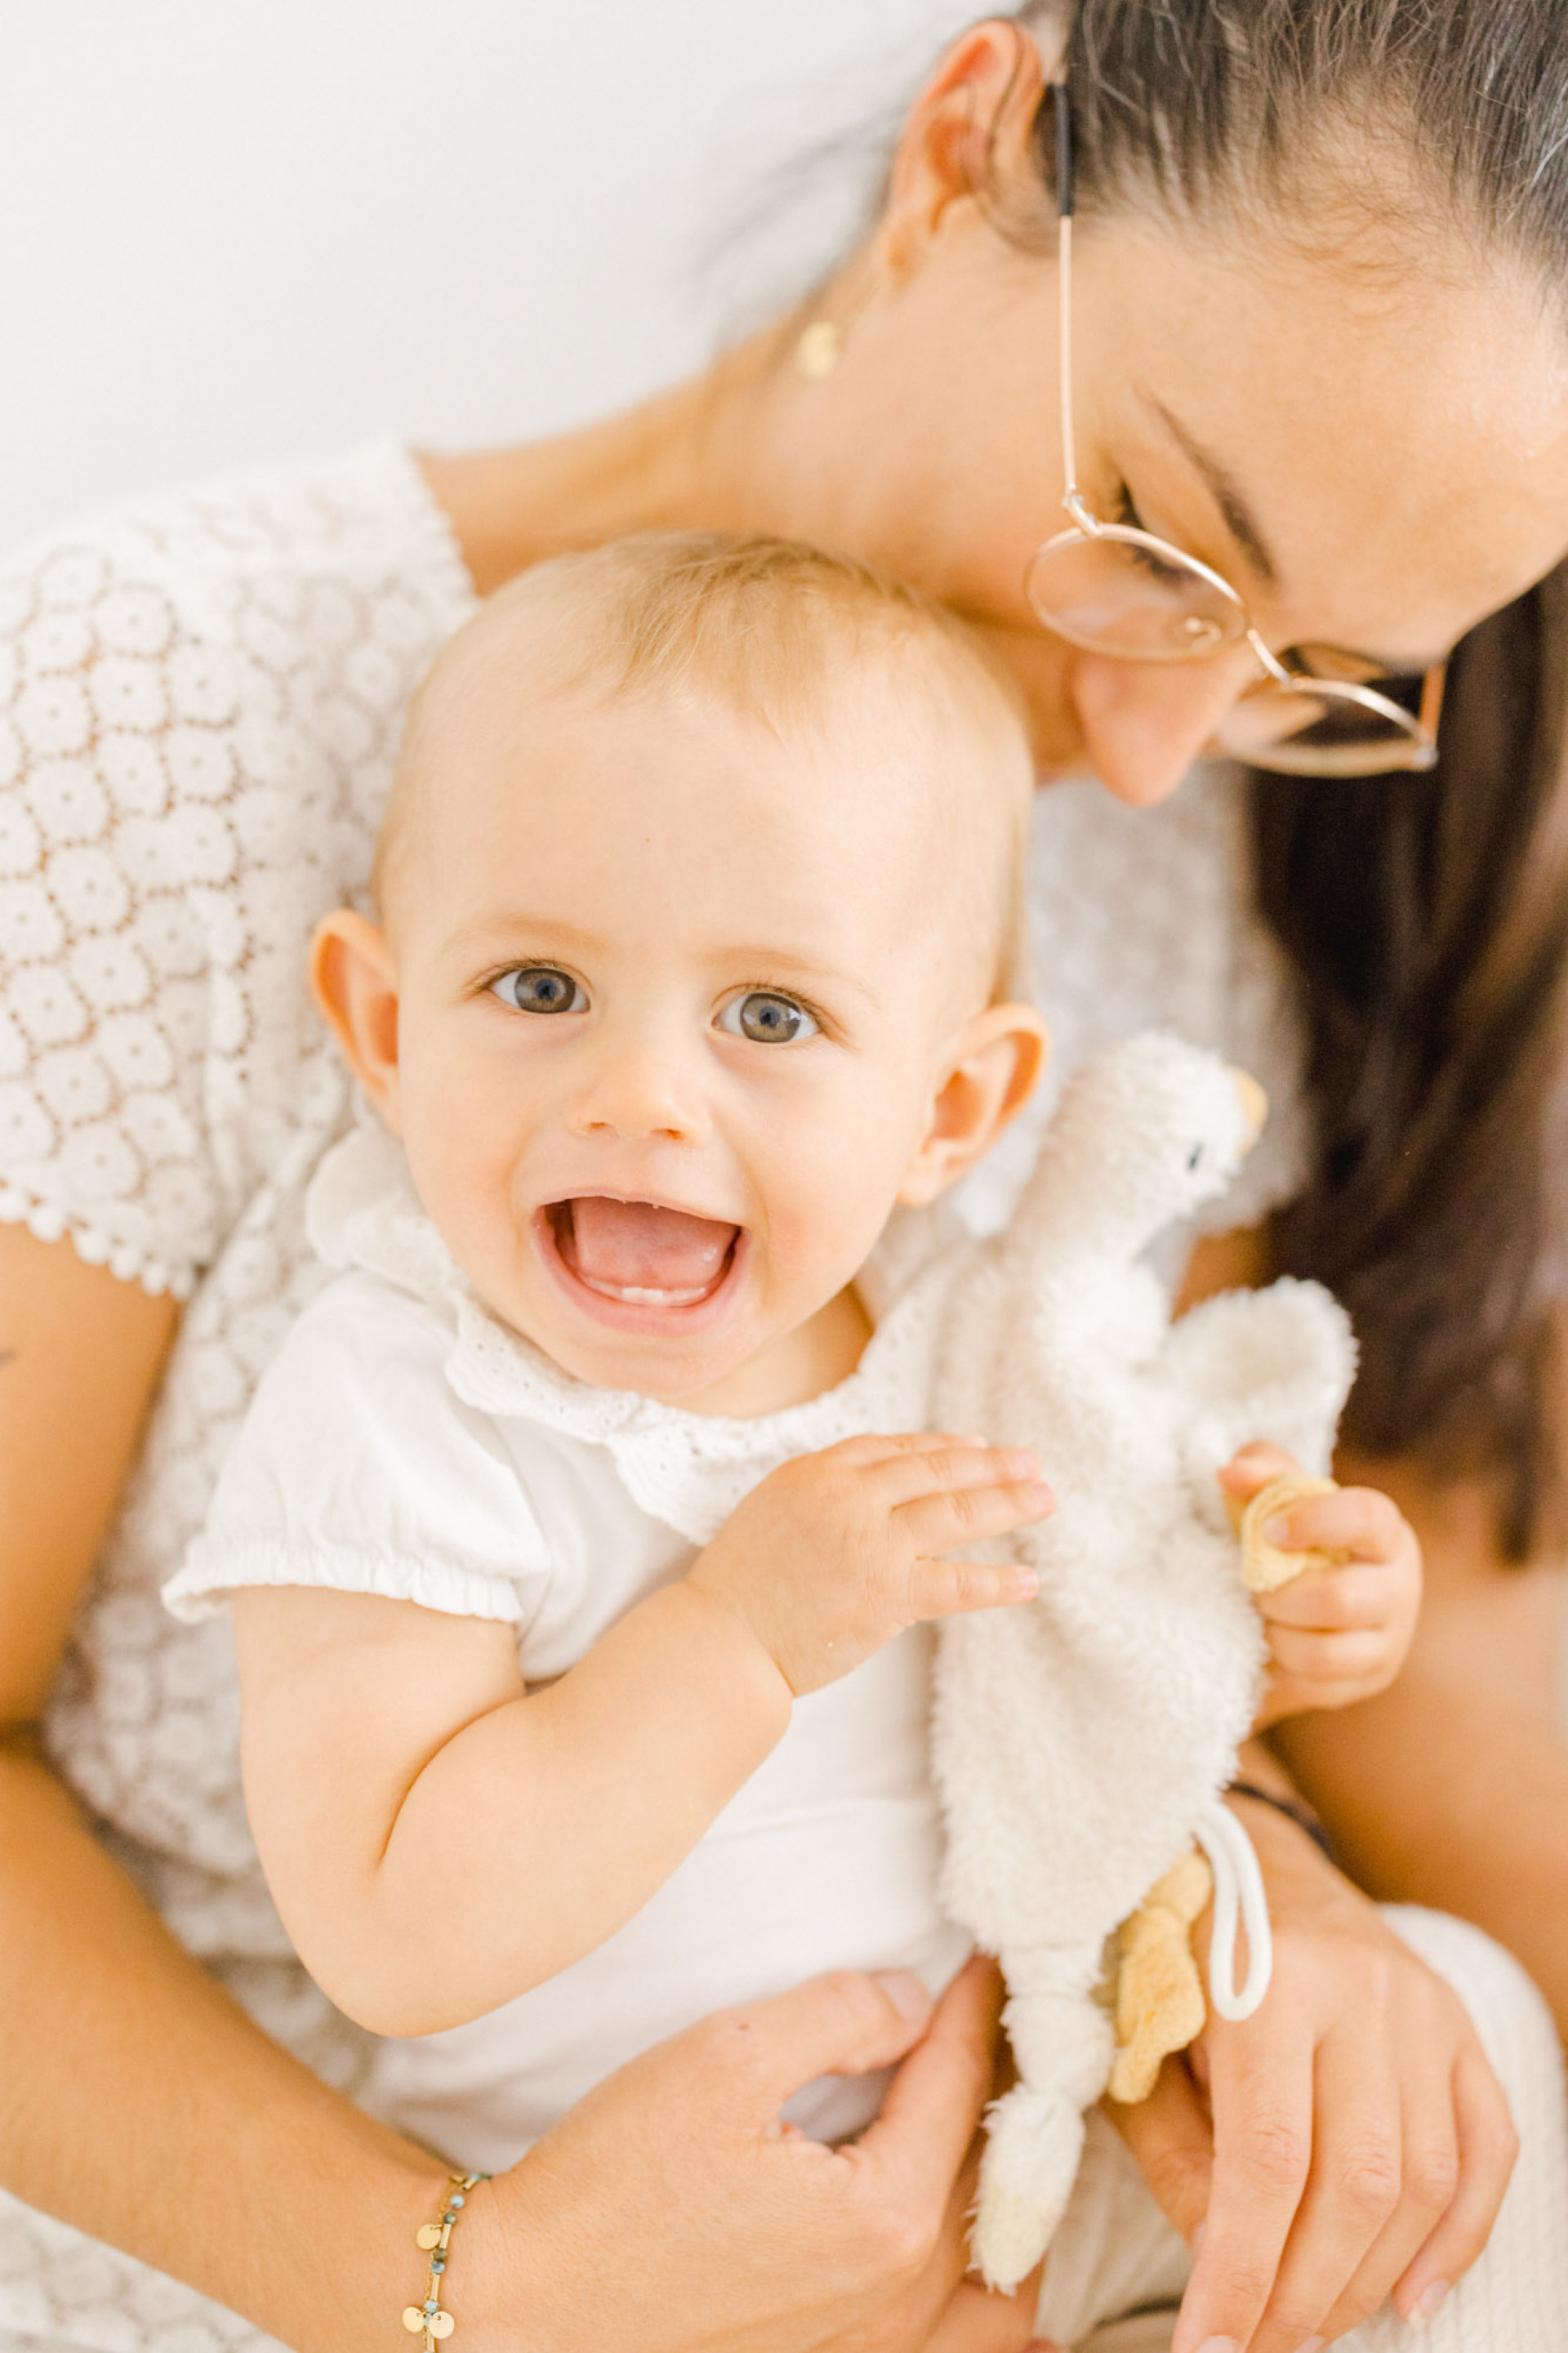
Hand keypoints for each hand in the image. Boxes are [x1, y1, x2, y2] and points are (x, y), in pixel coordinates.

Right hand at [465, 1957, 1051, 2352]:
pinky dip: (989, 2303)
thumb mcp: (724, 2057)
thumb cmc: (613, 2178)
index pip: (958, 2088)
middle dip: (1003, 2094)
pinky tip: (989, 2274)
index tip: (987, 1958)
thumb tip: (915, 2003)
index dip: (974, 2010)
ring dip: (1010, 2199)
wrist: (527, 2304)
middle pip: (989, 2179)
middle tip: (1001, 2026)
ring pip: (991, 2277)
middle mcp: (895, 2299)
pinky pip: (954, 2342)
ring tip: (1004, 2135)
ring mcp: (871, 2351)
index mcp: (882, 2216)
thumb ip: (840, 2014)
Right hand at [687, 1432, 1051, 1695]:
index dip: (942, 1446)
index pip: (894, 1448)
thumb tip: (875, 1491)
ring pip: (955, 1512)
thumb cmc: (741, 1585)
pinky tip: (1029, 1580)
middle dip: (990, 1464)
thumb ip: (824, 1492)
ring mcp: (872, 1543)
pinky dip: (998, 1583)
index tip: (976, 1446)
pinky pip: (957, 1584)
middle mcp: (849, 1496)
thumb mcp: (773, 1510)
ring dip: (1007, 1504)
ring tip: (1044, 1500)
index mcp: (816, 1470)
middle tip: (1030, 1462)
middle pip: (935, 1469)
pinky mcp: (888, 1595)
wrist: (722, 1638)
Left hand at [1108, 1801, 1516, 2352]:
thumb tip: (1222, 2262)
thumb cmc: (1169, 1952)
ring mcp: (1423, 2007)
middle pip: (1356, 2182)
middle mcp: (1360, 1990)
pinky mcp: (1460, 2024)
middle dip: (1305, 2291)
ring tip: (1314, 2326)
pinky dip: (1459, 2236)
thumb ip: (1174, 2150)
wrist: (1242, 1850)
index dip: (1242, 2269)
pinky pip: (1487, 2149)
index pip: (1268, 2159)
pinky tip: (1412, 2296)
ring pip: (1423, 2179)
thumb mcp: (1137, 2038)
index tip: (1209, 2349)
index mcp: (1265, 1981)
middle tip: (1260, 2347)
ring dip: (1370, 2276)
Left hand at [1221, 1443, 1421, 1728]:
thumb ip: (1258, 1473)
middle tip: (1257, 1586)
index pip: (1368, 1518)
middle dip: (1280, 1595)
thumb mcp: (1272, 1498)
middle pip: (1339, 1599)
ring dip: (1277, 1634)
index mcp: (1385, 1534)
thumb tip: (1231, 1475)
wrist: (1290, 1606)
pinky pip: (1313, 1685)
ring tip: (1264, 1616)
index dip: (1316, 1521)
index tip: (1269, 1531)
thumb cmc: (1287, 1539)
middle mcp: (1400, 1588)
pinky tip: (1272, 1646)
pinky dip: (1280, 1666)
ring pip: (1324, 1653)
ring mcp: (1389, 1642)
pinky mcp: (1367, 1681)